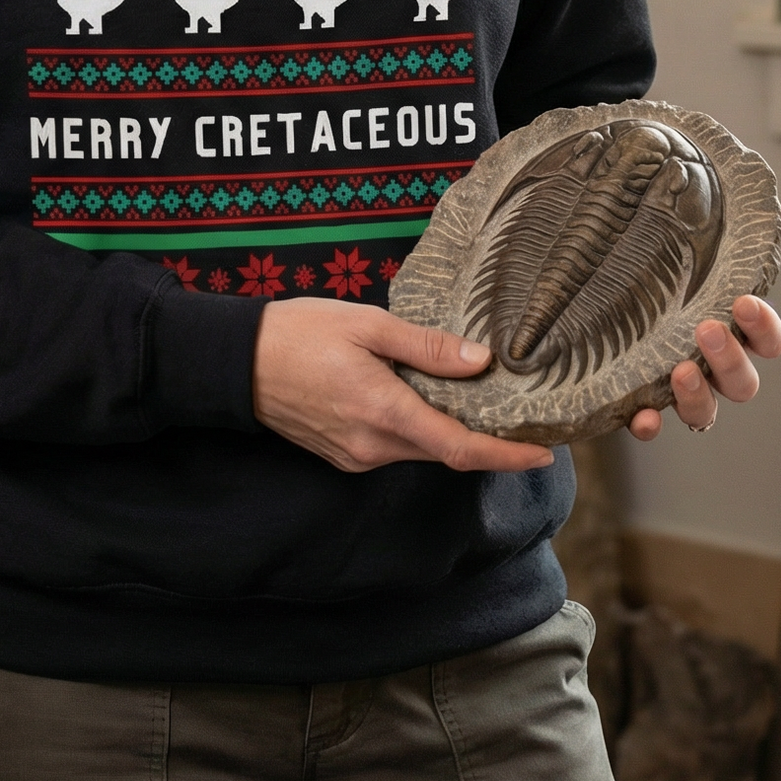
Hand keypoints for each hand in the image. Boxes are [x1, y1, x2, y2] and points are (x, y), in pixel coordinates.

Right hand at [252, 296, 553, 474]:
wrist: (237, 362)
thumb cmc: (298, 334)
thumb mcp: (366, 324)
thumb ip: (425, 347)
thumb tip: (480, 361)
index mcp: (383, 412)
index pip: (459, 448)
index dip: (506, 455)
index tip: (543, 454)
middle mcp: (372, 446)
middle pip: (445, 452)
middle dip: (485, 440)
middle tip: (518, 413)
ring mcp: (356, 455)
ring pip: (420, 449)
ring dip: (448, 431)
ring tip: (471, 397)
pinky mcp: (343, 454)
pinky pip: (395, 447)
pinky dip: (418, 429)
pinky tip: (422, 399)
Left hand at [628, 206, 780, 439]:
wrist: (596, 295)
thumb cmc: (668, 274)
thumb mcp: (702, 246)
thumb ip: (750, 233)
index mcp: (734, 332)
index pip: (769, 340)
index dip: (764, 327)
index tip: (744, 303)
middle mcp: (712, 367)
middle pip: (743, 383)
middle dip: (730, 359)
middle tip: (707, 330)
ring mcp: (678, 390)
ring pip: (705, 412)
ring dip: (698, 397)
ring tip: (680, 371)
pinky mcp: (640, 403)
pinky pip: (651, 425)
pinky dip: (650, 425)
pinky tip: (643, 417)